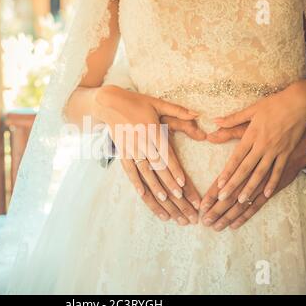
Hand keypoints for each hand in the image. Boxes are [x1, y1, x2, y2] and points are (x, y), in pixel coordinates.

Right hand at [95, 85, 202, 223]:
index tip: (183, 185)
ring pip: (144, 172)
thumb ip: (178, 110)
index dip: (175, 170)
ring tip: (166, 203)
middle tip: (181, 200)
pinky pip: (129, 170)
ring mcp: (131, 149)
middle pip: (158, 168)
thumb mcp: (157, 102)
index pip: (167, 154)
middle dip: (170, 186)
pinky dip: (135, 182)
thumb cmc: (136, 102)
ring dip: (155, 189)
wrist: (108, 102)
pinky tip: (142, 193)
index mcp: (153, 130)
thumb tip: (197, 114)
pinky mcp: (122, 152)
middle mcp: (142, 142)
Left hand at [210, 82, 305, 206]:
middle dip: (234, 184)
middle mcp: (262, 145)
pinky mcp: (286, 153)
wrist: (300, 103)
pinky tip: (266, 194)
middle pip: (245, 168)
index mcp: (251, 134)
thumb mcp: (252, 109)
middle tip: (223, 198)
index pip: (236, 157)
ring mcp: (275, 150)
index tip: (219, 184)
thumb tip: (215, 122)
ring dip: (251, 187)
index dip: (227, 171)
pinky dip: (272, 183)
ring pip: (261, 173)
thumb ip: (232, 119)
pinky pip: (278, 171)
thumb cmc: (274, 105)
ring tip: (241, 201)